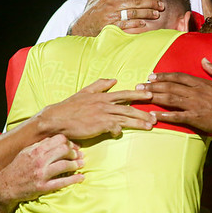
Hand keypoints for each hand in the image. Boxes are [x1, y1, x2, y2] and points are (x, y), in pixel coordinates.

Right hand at [0, 135, 84, 209]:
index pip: (58, 140)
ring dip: (76, 164)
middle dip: (74, 152)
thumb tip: (55, 140)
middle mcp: (39, 160)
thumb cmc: (18, 168)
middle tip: (79, 155)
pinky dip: (74, 179)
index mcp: (36, 150)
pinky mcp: (43, 187)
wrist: (6, 186)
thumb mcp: (26, 152)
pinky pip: (62, 182)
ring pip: (64, 165)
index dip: (69, 143)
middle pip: (63, 150)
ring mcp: (41, 174)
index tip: (74, 147)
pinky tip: (81, 177)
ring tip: (81, 164)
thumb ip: (40, 145)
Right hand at [39, 78, 156, 139]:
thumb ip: (100, 85)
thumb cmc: (70, 107)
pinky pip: (114, 128)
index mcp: (102, 96)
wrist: (56, 119)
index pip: (125, 93)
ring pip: (125, 118)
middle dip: (144, 112)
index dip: (138, 93)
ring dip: (139, 122)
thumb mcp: (85, 92)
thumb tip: (113, 80)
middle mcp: (104, 104)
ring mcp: (102, 115)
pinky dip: (118, 130)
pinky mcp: (99, 126)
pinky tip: (120, 133)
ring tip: (150, 126)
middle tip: (155, 117)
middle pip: (129, 108)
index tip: (150, 94)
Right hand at [69, 0, 164, 35]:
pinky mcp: (112, 28)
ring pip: (134, 13)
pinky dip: (137, 24)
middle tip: (161, 5)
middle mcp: (112, 5)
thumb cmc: (90, 12)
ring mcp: (112, 16)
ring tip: (157, 14)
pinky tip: (145, 24)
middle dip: (151, 2)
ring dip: (147, 13)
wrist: (82, 29)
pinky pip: (128, 25)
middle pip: (136, 1)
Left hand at [139, 58, 211, 134]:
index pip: (179, 77)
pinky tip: (152, 115)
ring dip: (154, 97)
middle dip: (152, 85)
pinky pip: (176, 117)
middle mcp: (195, 93)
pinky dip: (163, 116)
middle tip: (138, 85)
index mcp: (202, 83)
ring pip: (169, 99)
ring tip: (141, 96)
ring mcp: (194, 106)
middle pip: (170, 86)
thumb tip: (204, 59)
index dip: (164, 75)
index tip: (152, 75)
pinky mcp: (195, 119)